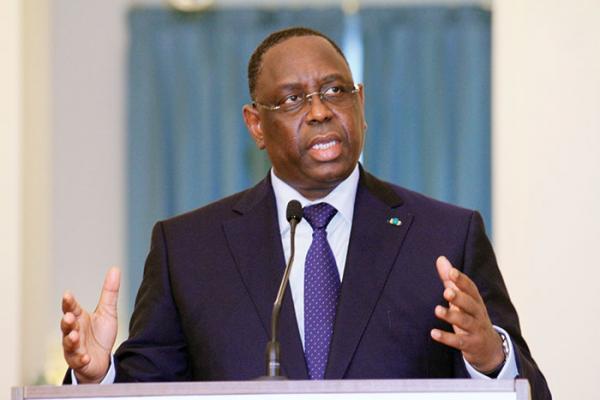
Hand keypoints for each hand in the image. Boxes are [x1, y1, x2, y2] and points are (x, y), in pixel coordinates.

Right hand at [61, 267, 120, 382]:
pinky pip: (78, 361)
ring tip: (75, 336)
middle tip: (69, 317)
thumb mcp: (108, 312)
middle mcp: (73, 332)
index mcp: (79, 318)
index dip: (69, 302)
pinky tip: (85, 357)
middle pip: (67, 325)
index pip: (71, 308)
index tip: (67, 295)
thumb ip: (109, 292)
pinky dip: (80, 358)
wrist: (102, 360)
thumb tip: (115, 269)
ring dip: (71, 340)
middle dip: (67, 322)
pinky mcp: (79, 361)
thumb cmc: (100, 334)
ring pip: (69, 343)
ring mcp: (74, 347)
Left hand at [430, 256, 504, 372]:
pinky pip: (459, 341)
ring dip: (451, 316)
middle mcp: (478, 314)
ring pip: (465, 322)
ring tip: (437, 310)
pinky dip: (447, 338)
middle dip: (460, 298)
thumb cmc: (471, 318)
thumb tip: (440, 258)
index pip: (471, 288)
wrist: (489, 348)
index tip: (452, 272)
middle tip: (446, 291)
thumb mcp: (462, 300)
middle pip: (471, 304)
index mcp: (476, 301)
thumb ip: (450, 281)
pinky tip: (433, 333)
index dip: (462, 280)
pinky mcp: (471, 345)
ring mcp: (476, 330)